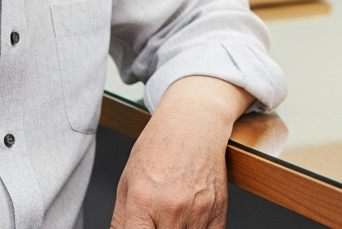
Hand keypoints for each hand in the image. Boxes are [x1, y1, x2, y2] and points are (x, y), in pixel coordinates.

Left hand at [112, 76, 253, 228]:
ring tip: (170, 218)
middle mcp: (172, 209)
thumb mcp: (127, 183)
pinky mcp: (219, 210)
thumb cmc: (159, 148)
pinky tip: (189, 222)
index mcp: (143, 201)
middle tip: (156, 221)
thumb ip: (122, 221)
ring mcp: (199, 211)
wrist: (193, 123)